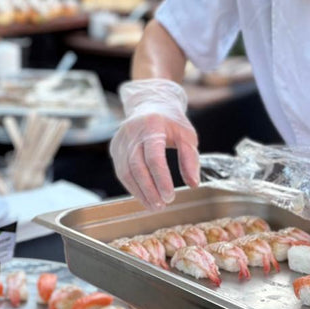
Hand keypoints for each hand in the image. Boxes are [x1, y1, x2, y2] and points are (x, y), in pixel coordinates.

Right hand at [110, 79, 200, 207]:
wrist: (149, 103)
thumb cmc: (171, 121)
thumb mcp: (187, 135)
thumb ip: (190, 158)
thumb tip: (194, 184)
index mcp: (152, 125)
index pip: (154, 157)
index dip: (161, 179)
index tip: (170, 196)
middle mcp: (132, 132)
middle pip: (137, 167)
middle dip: (149, 190)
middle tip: (162, 206)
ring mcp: (121, 140)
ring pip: (126, 172)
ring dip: (140, 192)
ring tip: (154, 206)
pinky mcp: (115, 148)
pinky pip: (121, 171)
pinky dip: (132, 186)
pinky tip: (144, 196)